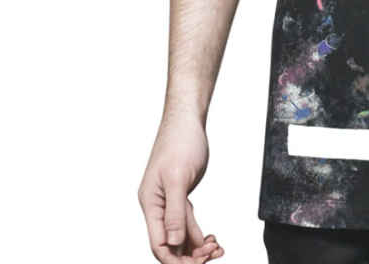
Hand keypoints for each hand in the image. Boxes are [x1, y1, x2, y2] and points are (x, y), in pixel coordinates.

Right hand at [138, 110, 224, 262]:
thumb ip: (175, 212)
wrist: (188, 119)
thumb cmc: (180, 142)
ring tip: (218, 249)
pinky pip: (188, 222)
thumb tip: (173, 244)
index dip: (175, 260)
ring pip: (180, 235)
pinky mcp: (181, 195)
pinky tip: (212, 239)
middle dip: (189, 255)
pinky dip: (199, 233)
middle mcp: (157, 206)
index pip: (158, 244)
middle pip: (170, 244)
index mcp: (150, 204)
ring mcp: (169, 201)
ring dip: (197, 246)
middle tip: (213, 254)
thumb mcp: (178, 177)